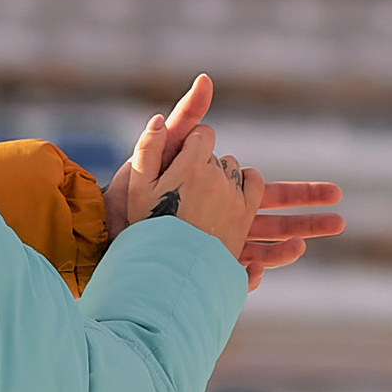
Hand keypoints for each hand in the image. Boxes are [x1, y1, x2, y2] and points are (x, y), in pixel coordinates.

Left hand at [106, 75, 338, 286]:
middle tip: (343, 220)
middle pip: (276, 221)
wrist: (106, 220)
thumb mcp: (167, 145)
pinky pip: (232, 272)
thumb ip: (188, 117)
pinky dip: (251, 272)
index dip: (303, 194)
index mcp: (222, 193)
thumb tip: (205, 78)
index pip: (270, 192)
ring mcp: (213, 244)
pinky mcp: (200, 264)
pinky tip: (264, 270)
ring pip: (261, 247)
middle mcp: (223, 220)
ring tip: (313, 247)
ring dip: (290, 246)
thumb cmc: (135, 182)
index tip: (334, 193)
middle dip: (310, 220)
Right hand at [136, 136, 263, 260]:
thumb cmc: (145, 229)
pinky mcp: (245, 216)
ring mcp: (234, 198)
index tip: (180, 161)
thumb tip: (160, 118)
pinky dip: (247, 183)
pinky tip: (232, 193)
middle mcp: (217, 178)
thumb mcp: (135, 188)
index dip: (191, 145)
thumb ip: (147, 149)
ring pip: (235, 170)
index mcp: (191, 166)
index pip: (202, 135)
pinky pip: (255, 184)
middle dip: (203, 164)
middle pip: (217, 155)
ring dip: (223, 178)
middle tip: (185, 188)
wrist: (166, 272)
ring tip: (202, 198)